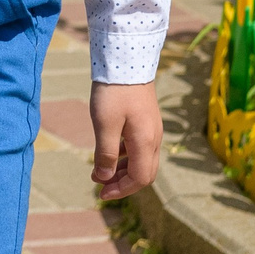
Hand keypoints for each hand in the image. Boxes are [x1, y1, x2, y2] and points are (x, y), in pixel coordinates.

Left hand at [90, 81, 163, 201]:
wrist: (127, 60)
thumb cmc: (114, 91)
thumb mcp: (104, 124)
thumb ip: (105, 153)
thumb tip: (103, 178)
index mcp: (145, 142)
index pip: (139, 178)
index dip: (121, 190)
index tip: (101, 193)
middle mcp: (154, 138)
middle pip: (144, 173)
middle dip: (122, 183)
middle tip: (100, 186)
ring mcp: (152, 129)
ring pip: (142, 160)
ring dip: (123, 170)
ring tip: (101, 171)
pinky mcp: (147, 120)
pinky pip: (140, 147)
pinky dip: (125, 156)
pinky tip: (110, 152)